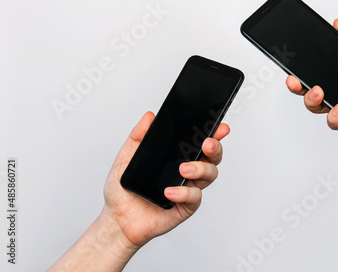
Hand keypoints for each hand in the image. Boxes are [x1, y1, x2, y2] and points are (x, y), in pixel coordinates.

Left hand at [102, 111, 229, 248]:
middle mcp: (187, 171)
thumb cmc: (123, 191)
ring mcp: (188, 188)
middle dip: (215, 148)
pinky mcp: (185, 207)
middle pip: (212, 157)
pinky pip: (194, 197)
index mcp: (176, 157)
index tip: (219, 127)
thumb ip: (138, 136)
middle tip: (207, 144)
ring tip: (183, 169)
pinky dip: (184, 192)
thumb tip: (149, 117)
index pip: (199, 142)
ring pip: (209, 175)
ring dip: (200, 168)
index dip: (214, 133)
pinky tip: (170, 191)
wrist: (117, 219)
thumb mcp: (126, 158)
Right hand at [286, 19, 337, 129]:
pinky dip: (333, 116)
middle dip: (296, 87)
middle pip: (309, 91)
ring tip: (318, 91)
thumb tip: (337, 23)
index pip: (316, 70)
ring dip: (311, 100)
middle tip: (294, 81)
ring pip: (318, 108)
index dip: (300, 69)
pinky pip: (337, 122)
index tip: (291, 63)